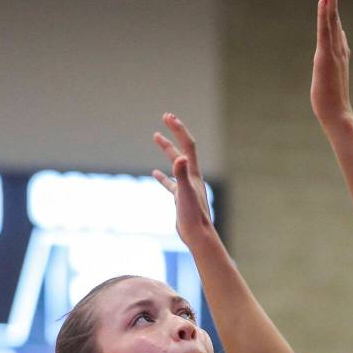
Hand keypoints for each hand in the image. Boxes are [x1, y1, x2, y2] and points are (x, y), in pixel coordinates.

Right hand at [153, 113, 213, 247]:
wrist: (198, 236)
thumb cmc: (193, 216)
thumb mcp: (185, 193)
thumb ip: (181, 174)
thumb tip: (180, 157)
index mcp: (193, 174)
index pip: (187, 145)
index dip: (178, 129)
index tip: (168, 116)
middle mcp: (192, 178)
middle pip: (182, 150)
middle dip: (174, 133)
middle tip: (165, 117)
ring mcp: (186, 188)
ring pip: (175, 164)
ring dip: (167, 149)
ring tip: (156, 137)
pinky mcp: (180, 199)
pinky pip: (170, 184)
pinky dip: (162, 176)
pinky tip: (154, 173)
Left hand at [311, 0, 352, 126]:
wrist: (337, 114)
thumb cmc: (332, 98)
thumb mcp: (331, 70)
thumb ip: (336, 52)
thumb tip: (340, 37)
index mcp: (339, 47)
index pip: (332, 18)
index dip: (330, 0)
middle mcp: (338, 44)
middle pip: (332, 11)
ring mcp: (333, 49)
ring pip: (330, 15)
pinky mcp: (326, 55)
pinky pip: (325, 30)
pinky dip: (324, 13)